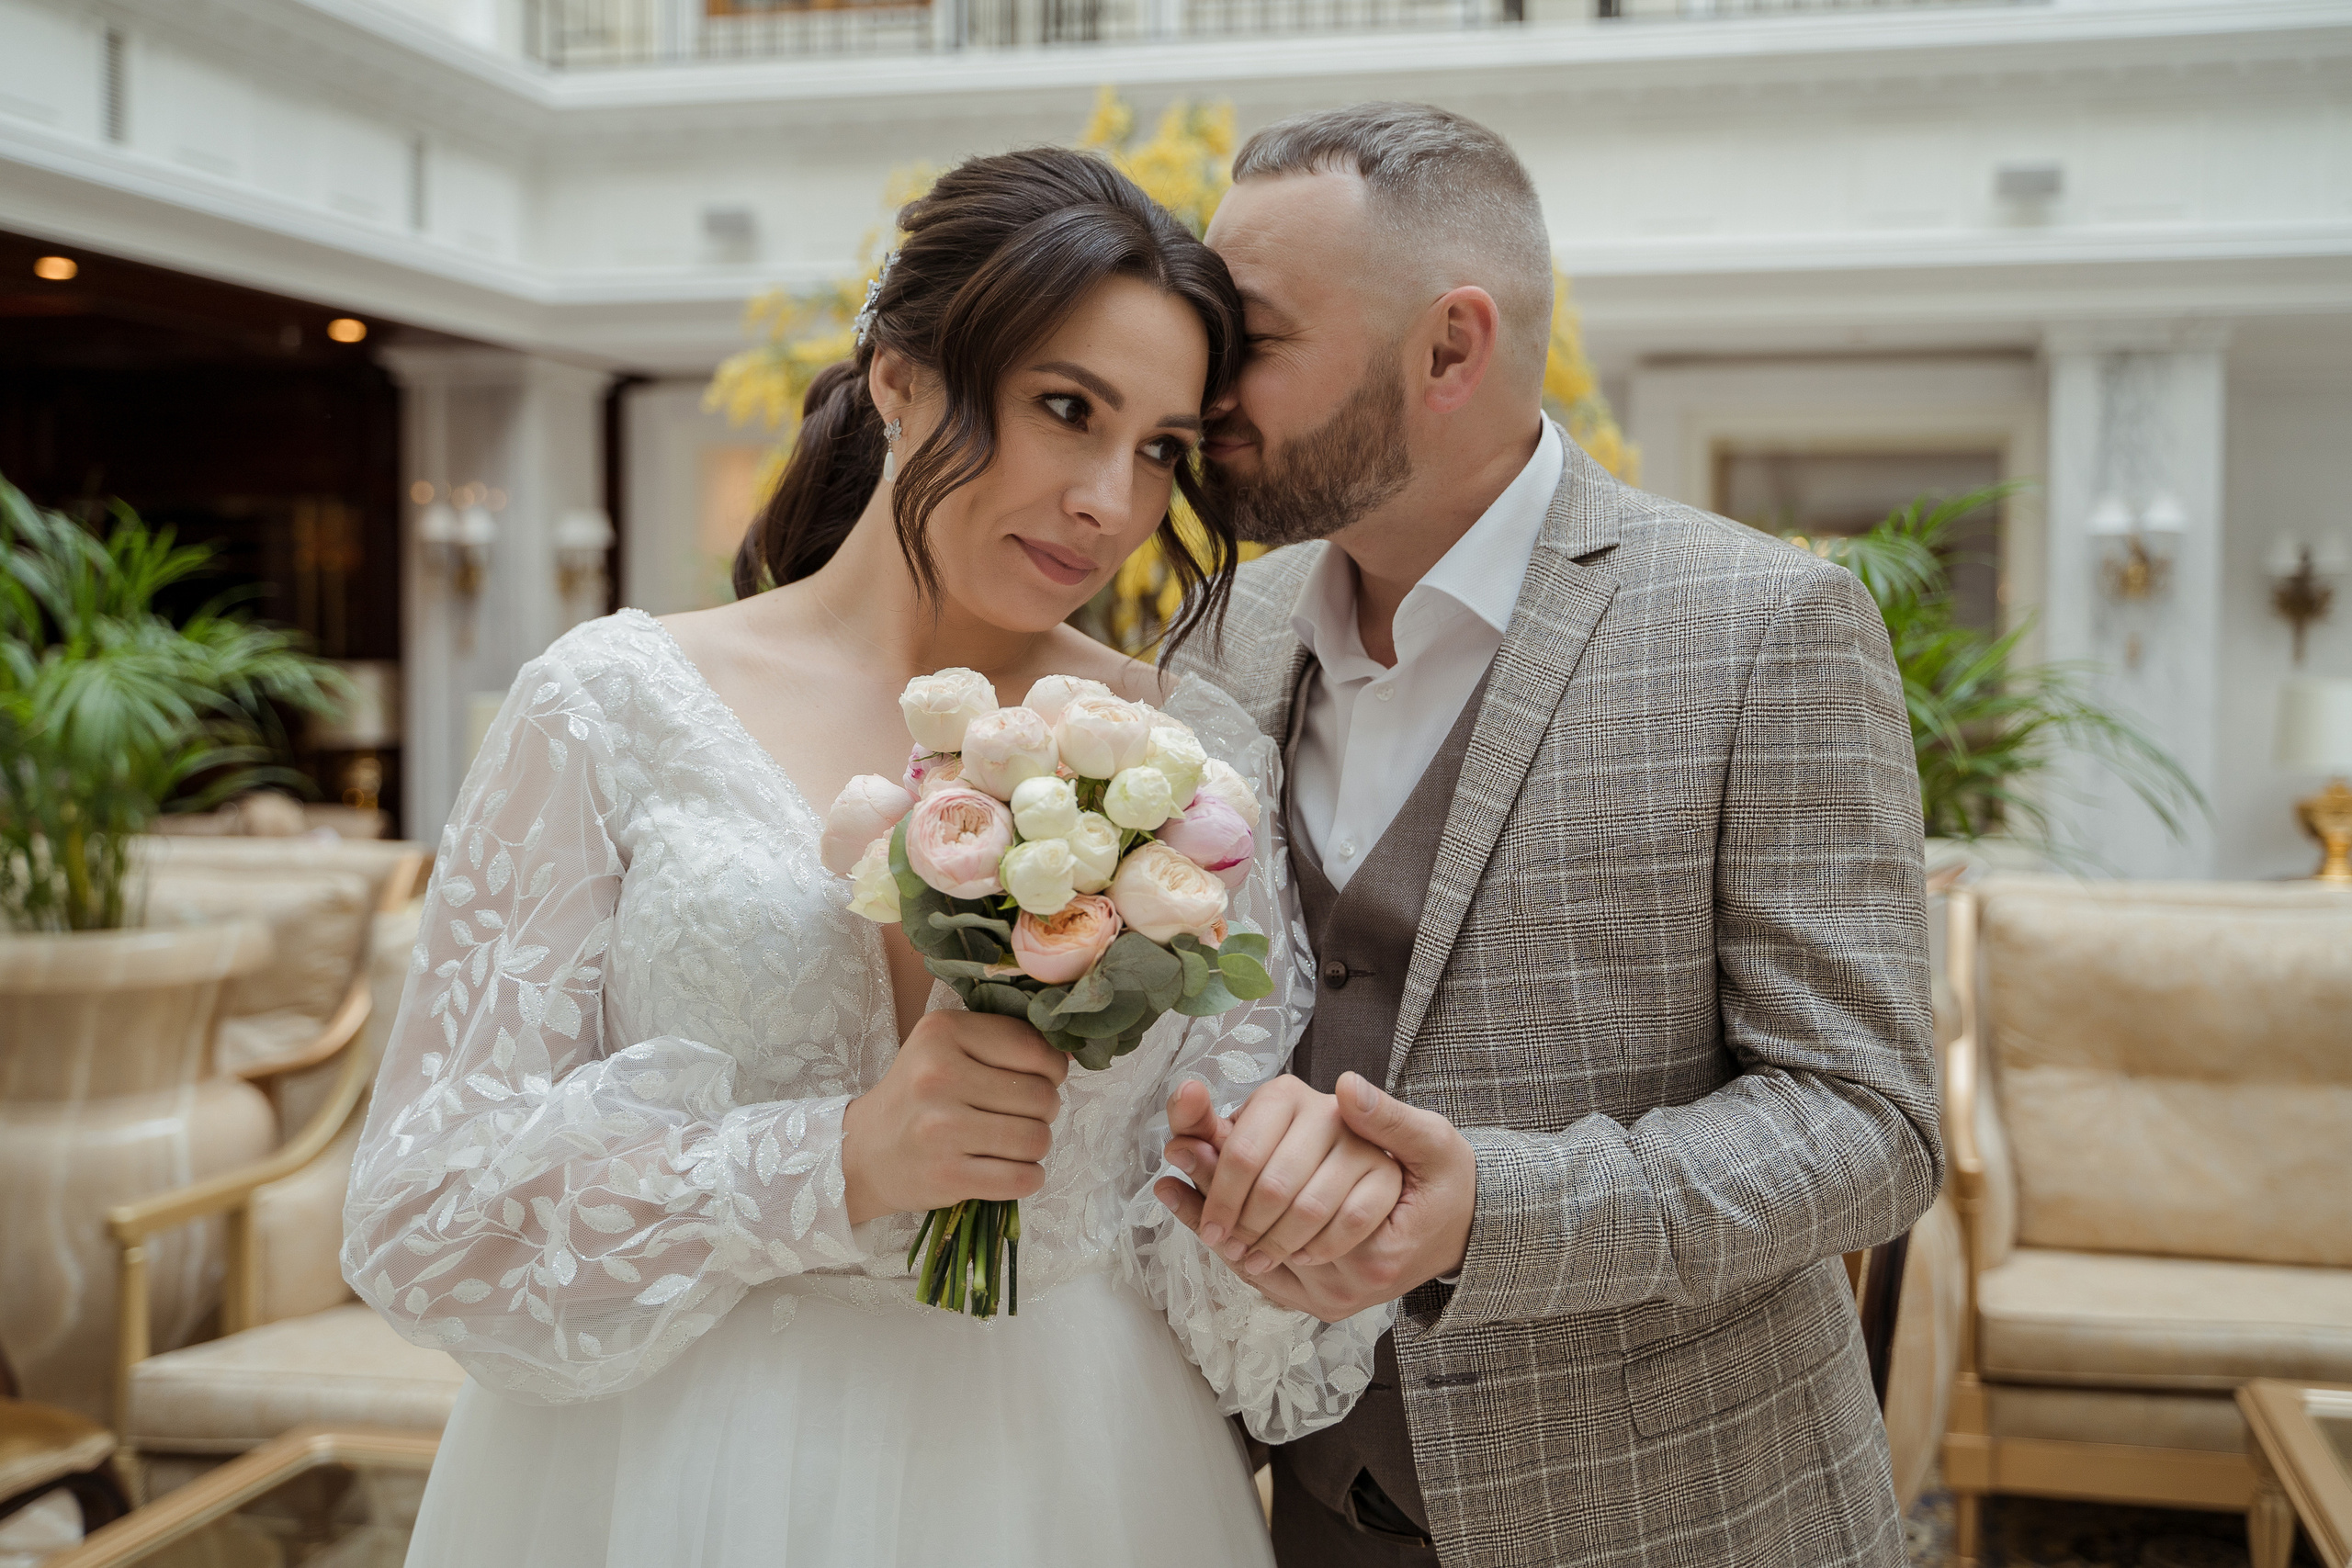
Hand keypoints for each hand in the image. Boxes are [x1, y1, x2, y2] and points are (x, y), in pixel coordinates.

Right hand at [841, 1011, 1067, 1224]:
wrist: (863, 1153)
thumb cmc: (919, 1097)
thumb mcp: (947, 1048)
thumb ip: (1005, 1042)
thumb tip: (1069, 1055)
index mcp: (942, 1031)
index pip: (1033, 1047)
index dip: (1051, 1068)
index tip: (1036, 1079)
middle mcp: (937, 1075)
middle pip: (1041, 1096)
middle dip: (1043, 1110)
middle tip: (1018, 1115)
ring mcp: (940, 1127)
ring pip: (1037, 1138)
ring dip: (1035, 1146)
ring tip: (1010, 1142)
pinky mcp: (946, 1175)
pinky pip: (1022, 1178)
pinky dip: (1028, 1178)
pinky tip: (1008, 1170)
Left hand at [1155, 1072, 1477, 1322]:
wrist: (1466, 1237)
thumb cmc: (1447, 1185)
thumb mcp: (1433, 1143)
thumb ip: (1390, 1120)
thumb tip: (1346, 1087)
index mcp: (1373, 1246)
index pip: (1280, 1196)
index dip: (1228, 1167)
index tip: (1184, 1141)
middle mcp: (1347, 1285)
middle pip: (1255, 1232)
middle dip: (1212, 1195)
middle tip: (1174, 1154)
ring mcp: (1332, 1302)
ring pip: (1250, 1261)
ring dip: (1213, 1225)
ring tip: (1176, 1186)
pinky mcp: (1322, 1306)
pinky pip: (1260, 1277)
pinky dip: (1229, 1244)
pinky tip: (1202, 1217)